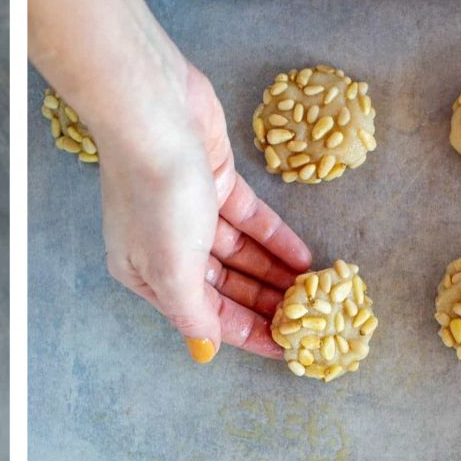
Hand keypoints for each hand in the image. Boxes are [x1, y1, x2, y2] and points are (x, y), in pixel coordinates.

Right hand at [98, 60, 311, 358]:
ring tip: (316, 291)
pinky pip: (249, 219)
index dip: (247, 333)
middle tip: (311, 320)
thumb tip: (204, 350)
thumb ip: (192, 313)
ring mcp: (190, 212)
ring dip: (275, 272)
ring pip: (240, 254)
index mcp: (144, 274)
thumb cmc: (156, 194)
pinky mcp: (212, 179)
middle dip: (265, 304)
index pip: (204, 316)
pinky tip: (304, 256)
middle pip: (224, 287)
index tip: (287, 348)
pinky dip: (275, 238)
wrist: (153, 111)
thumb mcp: (172, 267)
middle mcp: (164, 247)